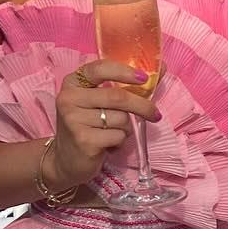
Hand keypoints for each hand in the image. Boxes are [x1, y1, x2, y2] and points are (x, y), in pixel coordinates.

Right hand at [48, 61, 158, 189]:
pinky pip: (117, 136)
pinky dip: (120, 141)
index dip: (124, 72)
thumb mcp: (98, 102)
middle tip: (155, 114)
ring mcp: (73, 119)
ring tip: (114, 133)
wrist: (66, 160)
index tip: (144, 78)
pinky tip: (108, 144)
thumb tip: (161, 69)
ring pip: (120, 118)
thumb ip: (123, 85)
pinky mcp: (83, 140)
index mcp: (73, 82)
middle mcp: (69, 98)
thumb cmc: (88, 127)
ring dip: (126, 128)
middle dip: (142, 106)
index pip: (99, 68)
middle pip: (117, 96)